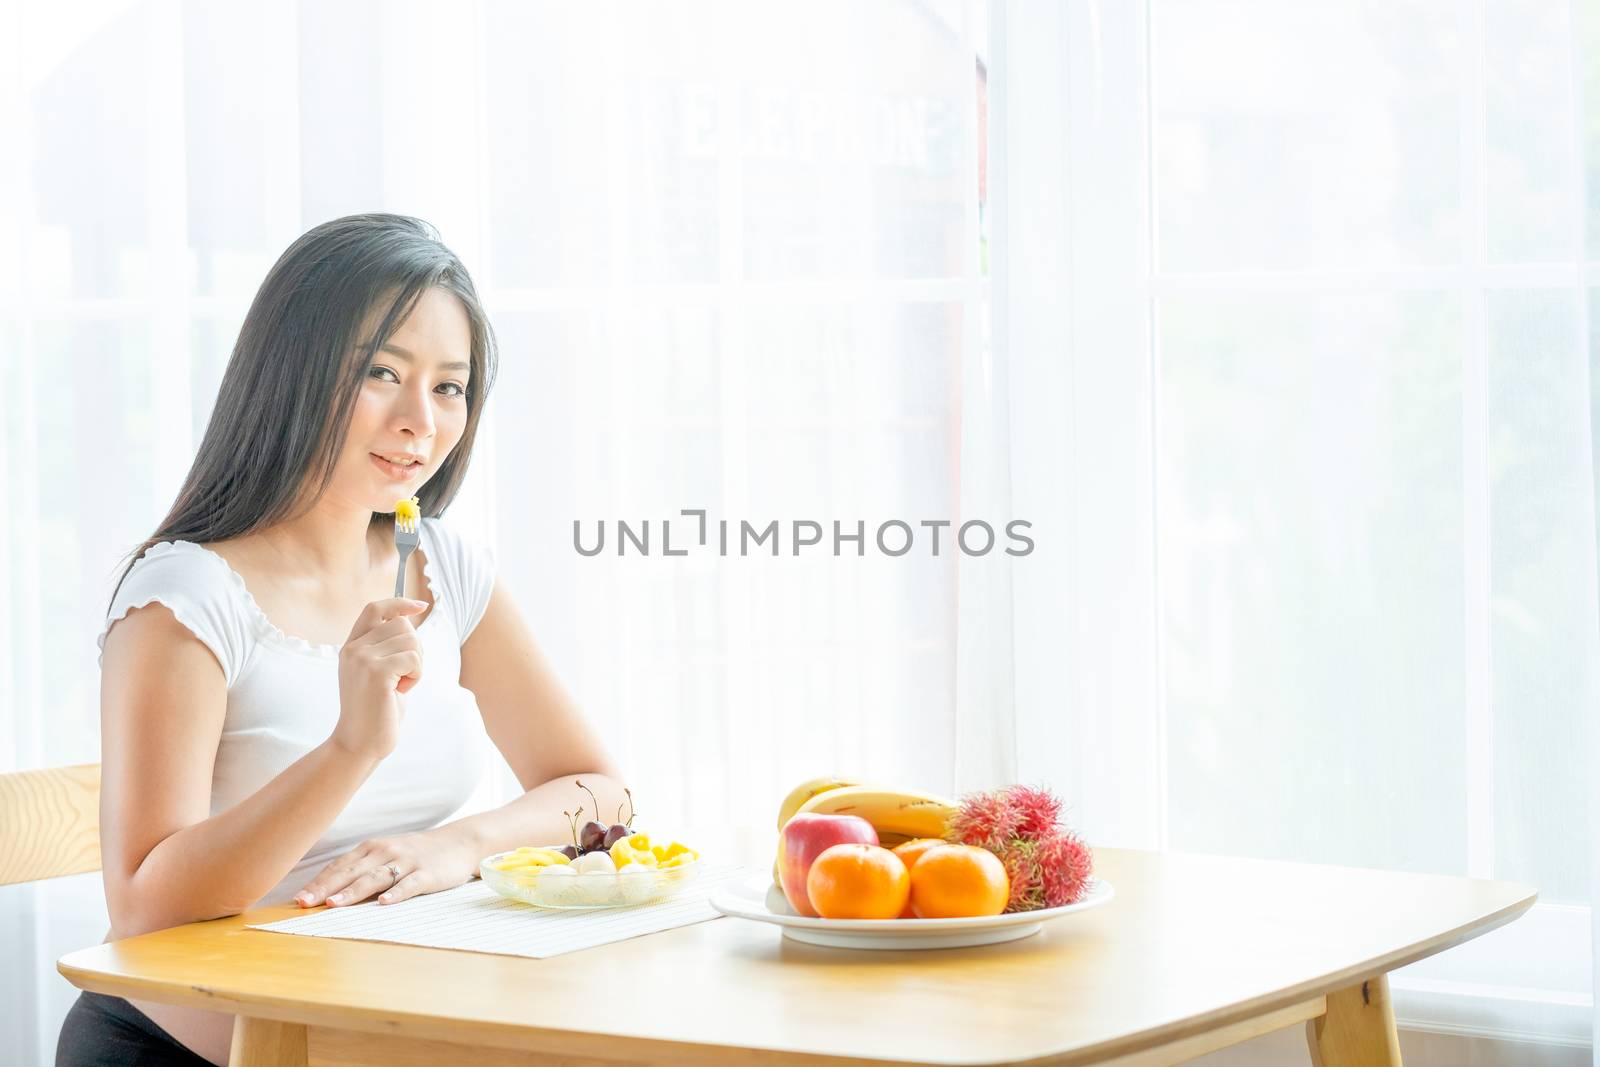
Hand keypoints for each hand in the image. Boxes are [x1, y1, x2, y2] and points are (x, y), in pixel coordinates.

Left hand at [293, 826, 480, 907]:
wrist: (459, 842)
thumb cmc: (416, 853)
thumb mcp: (387, 854)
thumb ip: (362, 868)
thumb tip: (327, 890)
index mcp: (372, 848)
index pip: (339, 866)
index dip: (318, 883)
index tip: (298, 899)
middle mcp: (386, 852)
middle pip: (351, 872)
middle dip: (325, 889)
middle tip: (304, 904)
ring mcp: (408, 861)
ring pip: (376, 878)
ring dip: (353, 891)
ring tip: (333, 905)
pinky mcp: (428, 873)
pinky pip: (410, 884)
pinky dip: (397, 893)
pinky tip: (385, 903)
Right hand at [331, 597, 427, 760]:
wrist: (359, 744)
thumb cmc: (376, 711)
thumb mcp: (378, 672)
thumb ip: (387, 647)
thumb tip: (409, 619)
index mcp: (351, 646)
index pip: (374, 608)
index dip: (399, 602)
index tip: (420, 606)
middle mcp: (353, 649)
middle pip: (402, 624)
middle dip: (415, 648)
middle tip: (403, 675)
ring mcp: (362, 659)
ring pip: (411, 640)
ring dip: (416, 664)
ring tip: (400, 685)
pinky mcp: (376, 672)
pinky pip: (414, 658)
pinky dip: (416, 675)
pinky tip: (401, 691)